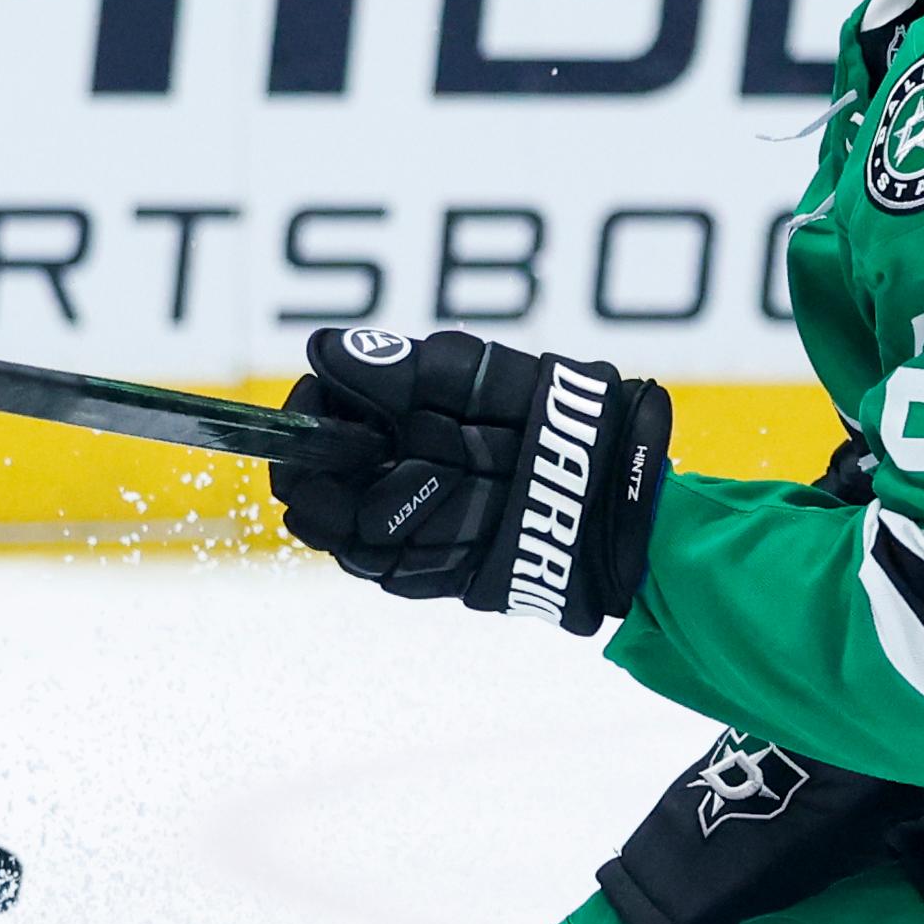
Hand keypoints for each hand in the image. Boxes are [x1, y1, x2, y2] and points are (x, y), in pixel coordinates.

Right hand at [269, 325, 670, 636]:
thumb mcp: (478, 378)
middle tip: (362, 479)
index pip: (315, 419)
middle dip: (325, 487)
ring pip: (346, 539)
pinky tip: (454, 535)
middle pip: (311, 491)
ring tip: (436, 496)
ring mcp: (409, 526)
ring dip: (377, 520)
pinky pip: (394, 575)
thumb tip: (322, 348)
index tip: (321, 423)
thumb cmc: (554, 420)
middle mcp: (392, 471)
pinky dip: (410, 558)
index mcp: (394, 416)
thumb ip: (398, 370)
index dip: (307, 423)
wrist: (617, 496)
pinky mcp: (434, 573)